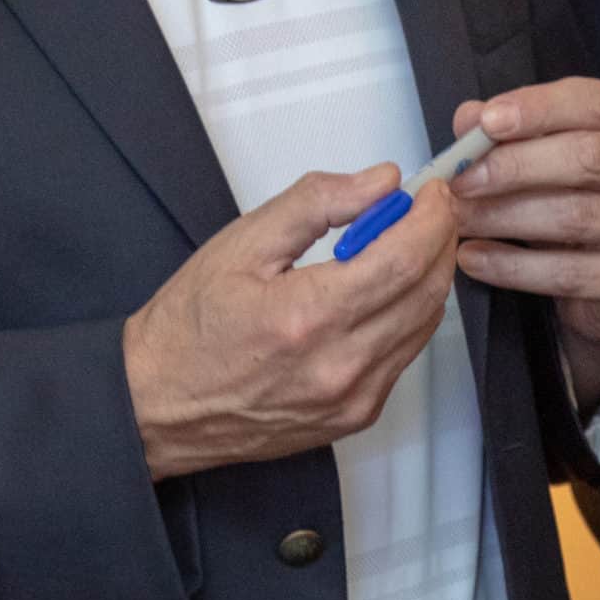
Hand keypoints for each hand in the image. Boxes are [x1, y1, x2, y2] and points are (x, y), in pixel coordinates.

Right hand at [123, 163, 462, 481]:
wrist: (161, 405)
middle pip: (425, 293)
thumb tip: (380, 183)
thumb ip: (316, 204)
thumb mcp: (242, 244)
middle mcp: (339, 366)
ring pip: (423, 326)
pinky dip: (407, 316)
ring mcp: (353, 399)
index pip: (403, 258)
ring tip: (403, 244)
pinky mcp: (356, 416)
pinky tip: (383, 292)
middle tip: (427, 210)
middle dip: (438, 242)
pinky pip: (404, 357)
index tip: (433, 192)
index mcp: (308, 317)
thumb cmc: (190, 329)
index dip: (431, 218)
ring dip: (427, 278)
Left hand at [447, 81, 599, 410]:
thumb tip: (468, 120)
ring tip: (460, 221)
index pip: (596, 103)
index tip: (485, 123)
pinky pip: (572, 273)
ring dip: (506, 218)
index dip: (538, 109)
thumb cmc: (585, 214)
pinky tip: (476, 259)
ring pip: (576, 217)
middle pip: (588, 157)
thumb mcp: (552, 165)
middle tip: (461, 181)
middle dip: (514, 167)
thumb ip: (513, 137)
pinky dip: (514, 268)